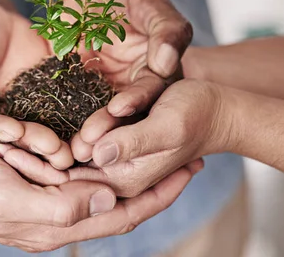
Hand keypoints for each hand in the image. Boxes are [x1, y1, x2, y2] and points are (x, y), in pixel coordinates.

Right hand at [0, 0, 72, 167]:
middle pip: (14, 137)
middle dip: (34, 142)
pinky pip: (65, 106)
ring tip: (79, 145)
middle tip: (54, 148)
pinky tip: (98, 121)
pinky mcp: (50, 99)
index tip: (12, 131)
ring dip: (61, 139)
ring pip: (43, 128)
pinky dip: (80, 115)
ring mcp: (25, 113)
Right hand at [0, 132, 198, 251]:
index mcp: (51, 225)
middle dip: (153, 179)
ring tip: (158, 145)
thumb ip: (60, 207)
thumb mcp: (5, 198)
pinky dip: (100, 155)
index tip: (190, 168)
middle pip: (117, 200)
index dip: (159, 193)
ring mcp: (41, 193)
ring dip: (128, 167)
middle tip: (187, 153)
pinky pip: (75, 167)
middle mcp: (52, 213)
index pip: (120, 214)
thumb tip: (112, 199)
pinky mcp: (29, 173)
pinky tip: (112, 140)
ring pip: (98, 182)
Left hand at [68, 0, 191, 161]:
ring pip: (96, 116)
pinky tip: (49, 135)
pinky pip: (69, 107)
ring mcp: (104, 92)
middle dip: (108, 126)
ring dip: (85, 132)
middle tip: (90, 141)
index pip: (152, 89)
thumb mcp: (149, 4)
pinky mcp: (76, 92)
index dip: (137, 99)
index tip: (120, 107)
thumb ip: (165, 29)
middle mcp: (132, 88)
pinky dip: (61, 121)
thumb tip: (166, 63)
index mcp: (157, 71)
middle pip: (124, 112)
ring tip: (71, 147)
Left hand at [68, 80, 231, 196]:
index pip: (75, 179)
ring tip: (119, 106)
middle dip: (80, 133)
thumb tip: (99, 153)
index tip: (83, 129)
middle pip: (76, 156)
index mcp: (124, 180)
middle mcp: (115, 174)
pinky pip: (93, 129)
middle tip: (107, 113)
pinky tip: (118, 103)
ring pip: (83, 139)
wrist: (215, 109)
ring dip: (93, 119)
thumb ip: (134, 143)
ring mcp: (114, 157)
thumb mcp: (167, 127)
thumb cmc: (196, 116)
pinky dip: (97, 114)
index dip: (68, 154)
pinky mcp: (116, 139)